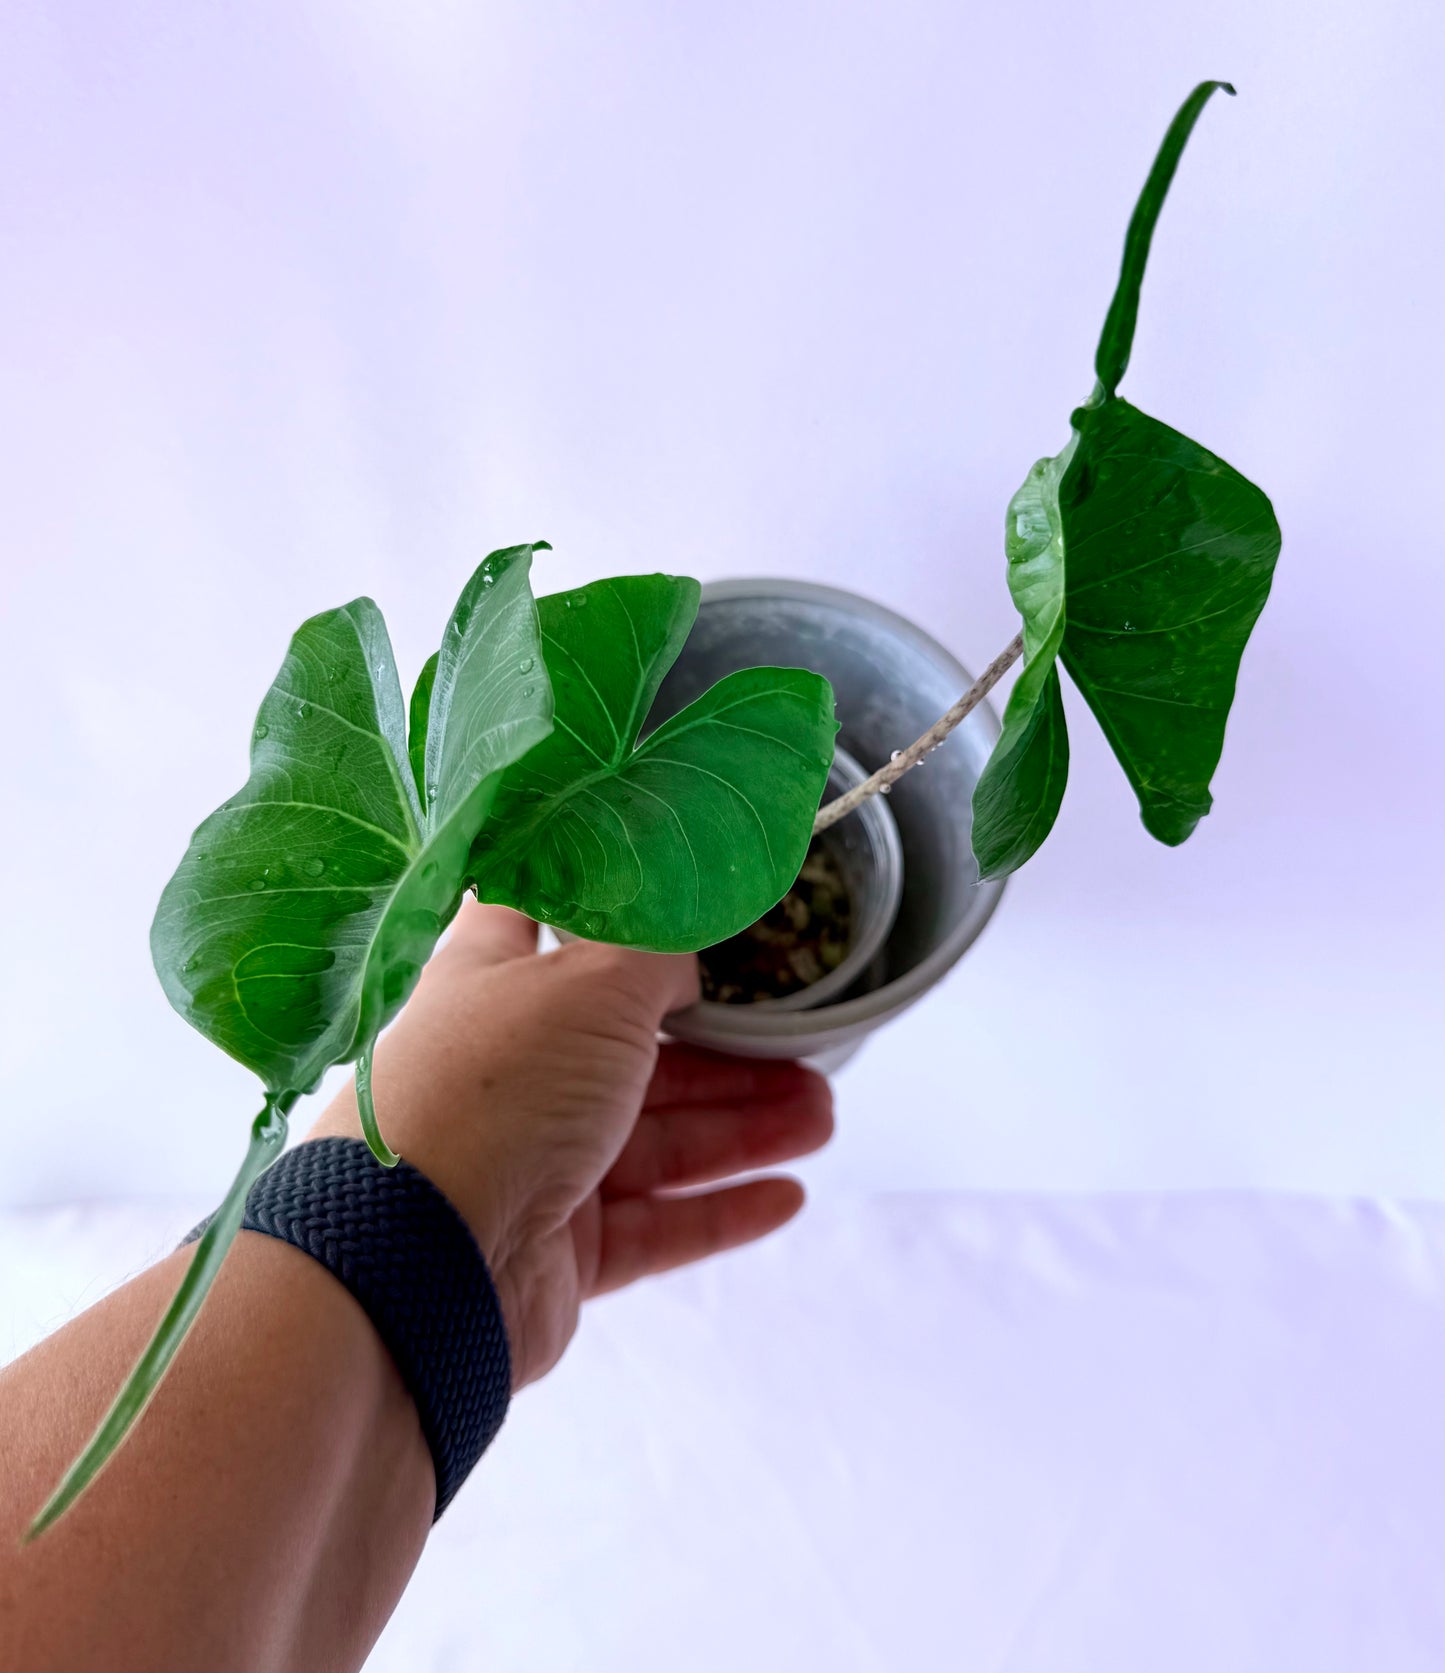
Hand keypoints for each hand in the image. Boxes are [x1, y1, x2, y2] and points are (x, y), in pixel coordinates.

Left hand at [308, 901, 833, 1390]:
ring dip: (742, 1124)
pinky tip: (787, 1195)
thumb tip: (687, 947)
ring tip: (824, 1116)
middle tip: (808, 1042)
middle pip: (632, 1048)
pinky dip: (719, 1210)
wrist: (415, 1267)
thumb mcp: (592, 984)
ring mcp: (532, 1165)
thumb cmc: (494, 1088)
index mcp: (491, 984)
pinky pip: (653, 1225)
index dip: (608, 906)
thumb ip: (657, 953)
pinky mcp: (558, 1253)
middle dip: (724, 1046)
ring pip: (655, 1138)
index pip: (543, 922)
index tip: (678, 895)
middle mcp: (509, 1071)